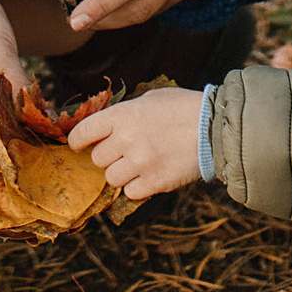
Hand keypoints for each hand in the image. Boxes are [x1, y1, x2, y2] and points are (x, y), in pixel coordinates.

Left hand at [66, 0, 216, 31]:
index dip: (102, 4)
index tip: (76, 19)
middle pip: (141, 6)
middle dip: (106, 18)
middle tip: (76, 18)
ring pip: (151, 11)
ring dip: (119, 16)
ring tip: (93, 9)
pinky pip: (162, 5)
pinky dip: (137, 7)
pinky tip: (120, 0)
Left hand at [70, 86, 204, 200]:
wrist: (215, 128)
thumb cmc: (183, 108)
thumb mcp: (150, 99)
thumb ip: (125, 112)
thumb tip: (104, 126)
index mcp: (121, 115)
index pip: (82, 133)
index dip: (77, 141)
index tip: (78, 145)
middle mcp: (126, 140)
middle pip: (97, 159)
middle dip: (107, 156)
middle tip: (123, 151)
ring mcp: (140, 163)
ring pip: (111, 178)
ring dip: (121, 173)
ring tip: (138, 163)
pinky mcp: (155, 182)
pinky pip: (130, 192)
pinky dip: (137, 187)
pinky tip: (149, 175)